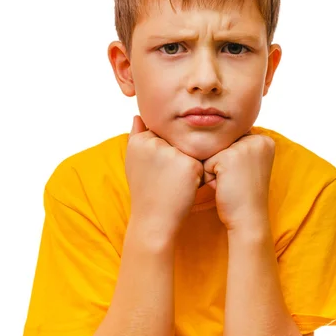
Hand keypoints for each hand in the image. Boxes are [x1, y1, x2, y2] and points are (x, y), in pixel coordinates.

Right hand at [125, 116, 203, 238]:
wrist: (153, 220)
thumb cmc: (144, 192)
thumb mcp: (134, 162)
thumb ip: (136, 136)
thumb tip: (138, 115)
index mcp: (140, 140)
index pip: (162, 134)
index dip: (164, 153)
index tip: (157, 172)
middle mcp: (154, 142)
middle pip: (177, 141)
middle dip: (176, 158)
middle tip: (165, 180)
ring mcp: (172, 152)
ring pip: (190, 151)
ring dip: (187, 167)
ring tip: (173, 184)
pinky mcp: (189, 164)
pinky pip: (201, 163)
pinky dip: (197, 176)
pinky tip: (183, 188)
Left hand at [202, 132, 275, 231]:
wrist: (248, 218)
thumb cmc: (245, 195)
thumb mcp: (248, 164)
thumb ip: (238, 147)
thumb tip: (211, 133)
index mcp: (265, 139)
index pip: (233, 141)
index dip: (231, 162)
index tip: (244, 177)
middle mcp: (257, 139)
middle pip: (223, 144)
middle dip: (223, 165)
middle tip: (237, 182)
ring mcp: (243, 146)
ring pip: (213, 152)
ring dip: (215, 171)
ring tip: (230, 184)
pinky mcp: (228, 156)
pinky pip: (206, 163)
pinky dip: (210, 178)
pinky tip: (224, 187)